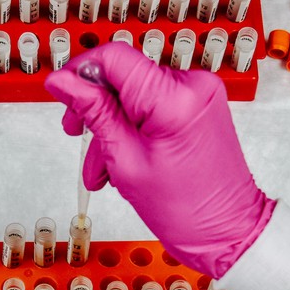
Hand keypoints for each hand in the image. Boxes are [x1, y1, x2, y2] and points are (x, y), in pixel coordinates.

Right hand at [44, 42, 274, 277]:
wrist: (227, 232)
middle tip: (77, 133)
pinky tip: (123, 159)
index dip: (80, 72)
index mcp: (173, 98)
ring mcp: (200, 93)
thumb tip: (63, 81)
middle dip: (95, 107)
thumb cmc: (185, 209)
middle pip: (124, 75)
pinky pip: (154, 104)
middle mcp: (193, 85)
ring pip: (135, 94)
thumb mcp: (125, 160)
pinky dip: (134, 127)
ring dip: (112, 126)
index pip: (114, 57)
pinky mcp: (200, 105)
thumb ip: (94, 112)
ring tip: (101, 166)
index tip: (62, 93)